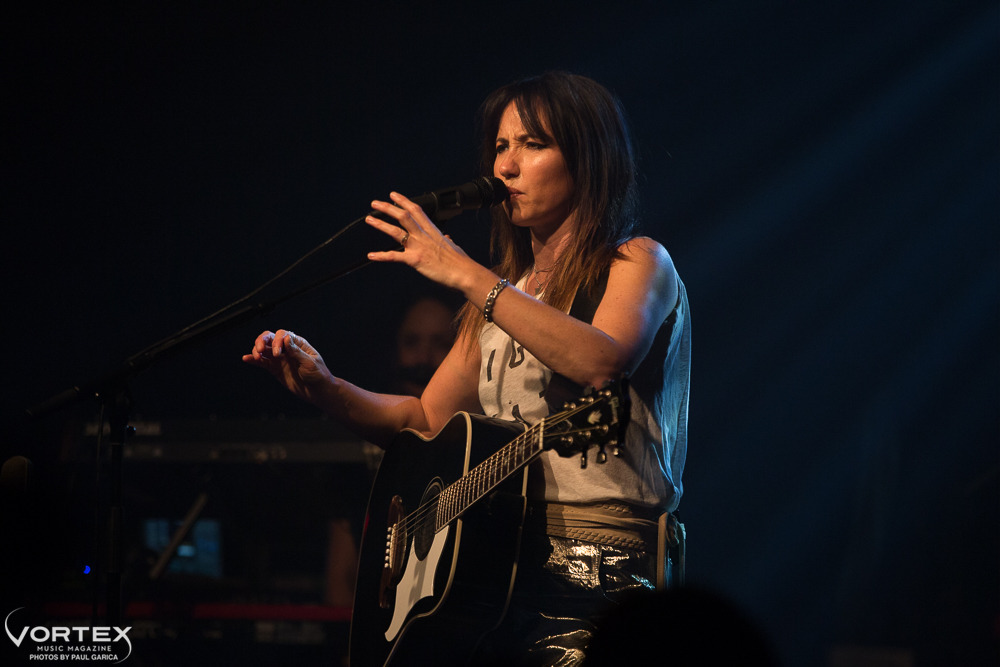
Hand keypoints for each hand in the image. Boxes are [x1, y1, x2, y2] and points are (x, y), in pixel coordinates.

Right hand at [241, 329, 332, 405]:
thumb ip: (296, 352)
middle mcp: (287, 349)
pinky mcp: (275, 369)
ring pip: (264, 349)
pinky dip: (253, 360)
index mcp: (297, 343)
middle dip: (262, 341)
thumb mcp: (310, 363)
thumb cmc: (318, 375)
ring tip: (257, 356)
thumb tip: (286, 339)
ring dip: (257, 350)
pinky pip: (262, 362)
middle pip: (270, 338)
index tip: (278, 354)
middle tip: (260, 350)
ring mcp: (280, 358)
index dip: (277, 341)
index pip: (283, 335)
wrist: (318, 391)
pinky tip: (246, 359)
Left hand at [364, 192, 478, 292]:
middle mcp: (424, 236)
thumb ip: (447, 241)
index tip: (393, 195)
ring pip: (396, 231)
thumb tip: (448, 238)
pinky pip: (395, 256)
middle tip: (375, 203)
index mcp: (432, 231)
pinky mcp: (416, 260)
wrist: (464, 272)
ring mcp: (419, 247)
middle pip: (404, 216)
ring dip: (381, 224)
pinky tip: (371, 255)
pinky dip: (382, 256)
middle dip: (388, 208)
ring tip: (369, 219)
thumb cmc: (461, 262)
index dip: (403, 201)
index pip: (416, 210)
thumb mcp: (453, 246)